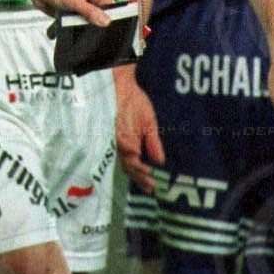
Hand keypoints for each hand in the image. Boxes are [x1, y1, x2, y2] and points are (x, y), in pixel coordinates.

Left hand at [113, 67, 163, 190]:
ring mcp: (116, 135)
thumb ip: (153, 143)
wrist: (124, 85)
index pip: (134, 167)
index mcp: (130, 145)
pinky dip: (126, 147)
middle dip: (139, 176)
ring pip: (122, 155)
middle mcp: (121, 143)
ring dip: (134, 165)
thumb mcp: (149, 124)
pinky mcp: (113, 126)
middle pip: (127, 165)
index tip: (152, 188)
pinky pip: (119, 139)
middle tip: (151, 184)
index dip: (142, 179)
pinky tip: (135, 153)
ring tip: (146, 172)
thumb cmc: (135, 103)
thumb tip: (160, 162)